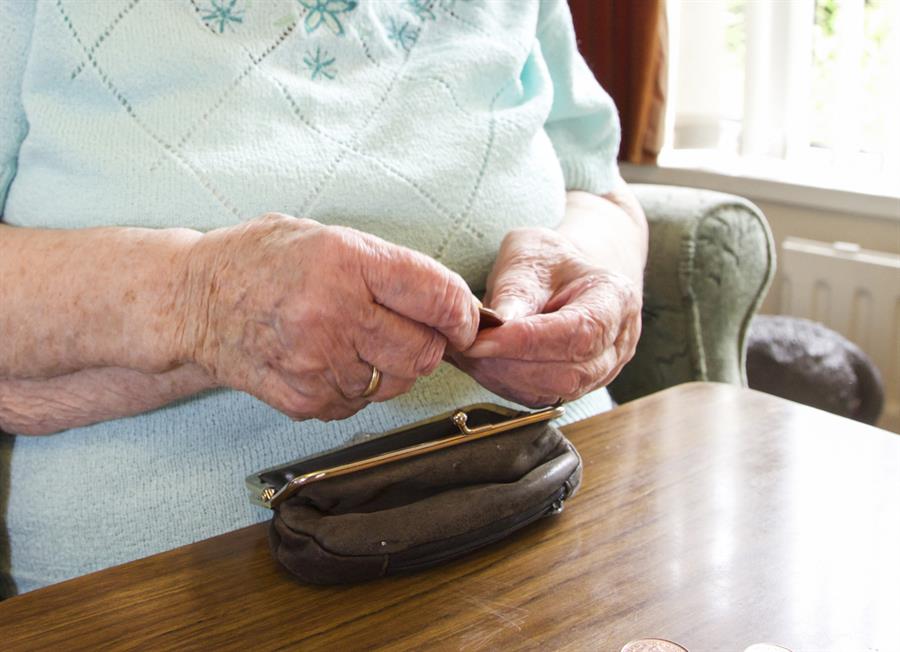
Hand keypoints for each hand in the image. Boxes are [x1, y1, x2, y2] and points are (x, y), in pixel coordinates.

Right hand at [177, 213, 479, 420]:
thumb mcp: (328, 237)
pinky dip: (356, 385)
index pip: (438, 296)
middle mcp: (333, 314)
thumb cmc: (263, 261)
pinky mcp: (304, 400)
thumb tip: (451, 305)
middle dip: (427, 342)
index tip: (464, 320)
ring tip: (354, 339)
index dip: (463, 313)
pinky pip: (361, 403)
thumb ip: (390, 268)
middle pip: (424, 351)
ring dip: (389, 365)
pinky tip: (327, 358)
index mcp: (346, 262)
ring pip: (396, 382)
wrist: (192, 302)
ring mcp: (317, 363)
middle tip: (404, 328)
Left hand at [450, 227, 640, 405]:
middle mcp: (616, 344)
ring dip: (503, 377)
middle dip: (511, 365)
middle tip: (468, 347)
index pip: (579, 332)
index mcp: (616, 300)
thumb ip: (516, 289)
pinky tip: (480, 364)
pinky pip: (538, 397)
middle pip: (568, 372)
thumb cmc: (549, 261)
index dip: (528, 342)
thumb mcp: (530, 256)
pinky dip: (503, 384)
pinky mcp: (572, 389)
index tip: (483, 340)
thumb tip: (496, 323)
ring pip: (552, 391)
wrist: (562, 275)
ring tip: (469, 354)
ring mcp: (599, 372)